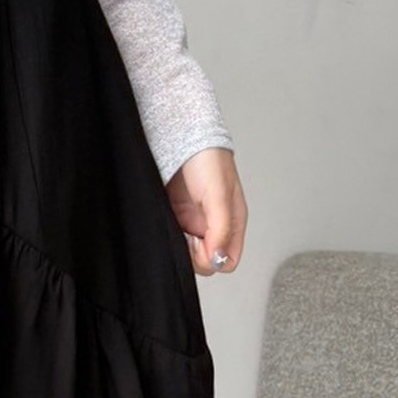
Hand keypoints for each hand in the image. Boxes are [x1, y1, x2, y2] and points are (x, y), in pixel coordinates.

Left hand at [166, 147, 246, 275]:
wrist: (181, 135)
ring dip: (179, 247)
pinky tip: (165, 222)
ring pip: (187, 254)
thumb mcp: (219, 195)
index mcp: (232, 222)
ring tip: (174, 224)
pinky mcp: (174, 217)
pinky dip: (167, 237)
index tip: (199, 242)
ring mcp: (192, 223)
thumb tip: (219, 259)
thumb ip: (222, 228)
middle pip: (206, 262)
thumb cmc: (207, 159)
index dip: (212, 258)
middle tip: (184, 233)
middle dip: (194, 254)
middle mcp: (214, 227)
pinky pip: (172, 239)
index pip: (227, 260)